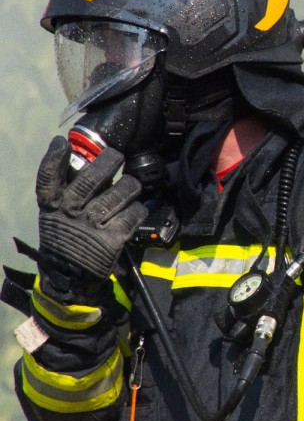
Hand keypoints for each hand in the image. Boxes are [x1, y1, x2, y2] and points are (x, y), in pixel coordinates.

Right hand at [36, 136, 147, 284]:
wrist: (70, 276)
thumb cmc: (66, 236)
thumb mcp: (55, 214)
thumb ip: (66, 191)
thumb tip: (85, 159)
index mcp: (53, 206)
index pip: (48, 178)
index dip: (54, 158)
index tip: (62, 143)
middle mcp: (71, 213)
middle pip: (92, 178)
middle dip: (110, 160)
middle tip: (116, 157)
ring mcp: (92, 225)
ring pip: (122, 191)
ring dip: (130, 186)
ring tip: (129, 187)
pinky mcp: (113, 239)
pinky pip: (135, 212)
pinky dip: (138, 209)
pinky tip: (134, 210)